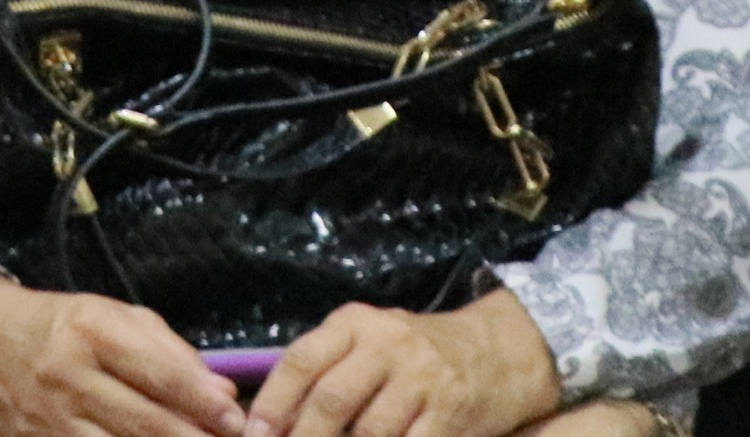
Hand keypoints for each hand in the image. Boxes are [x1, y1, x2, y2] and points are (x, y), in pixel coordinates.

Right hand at [0, 277, 246, 436]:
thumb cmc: (66, 325)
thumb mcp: (118, 317)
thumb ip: (172, 351)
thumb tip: (221, 392)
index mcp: (94, 330)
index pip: (159, 373)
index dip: (202, 402)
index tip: (235, 419)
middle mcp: (69, 375)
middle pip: (143, 422)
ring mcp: (52, 417)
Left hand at [246, 293, 560, 436]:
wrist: (496, 351)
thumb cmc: (415, 354)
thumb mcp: (368, 343)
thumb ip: (325, 371)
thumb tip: (269, 422)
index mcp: (356, 323)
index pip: (302, 359)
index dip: (272, 402)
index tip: (253, 435)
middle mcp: (389, 344)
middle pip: (331, 399)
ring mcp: (424, 378)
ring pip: (370, 432)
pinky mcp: (452, 411)